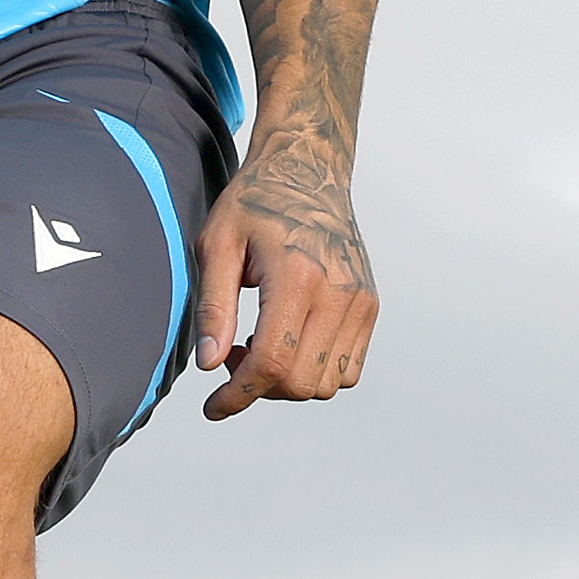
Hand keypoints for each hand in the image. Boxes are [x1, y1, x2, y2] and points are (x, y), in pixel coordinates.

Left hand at [192, 149, 375, 416]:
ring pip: (327, 385)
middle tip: (232, 355)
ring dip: (288, 381)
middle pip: (300, 382)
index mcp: (297, 277)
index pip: (273, 362)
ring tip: (262, 343)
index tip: (215, 407)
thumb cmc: (256, 203)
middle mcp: (339, 292)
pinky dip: (316, 371)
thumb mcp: (217, 245)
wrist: (307, 171)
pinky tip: (290, 340)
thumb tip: (208, 365)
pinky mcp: (370, 305)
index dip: (238, 395)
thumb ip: (213, 308)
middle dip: (260, 387)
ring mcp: (361, 301)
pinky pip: (348, 369)